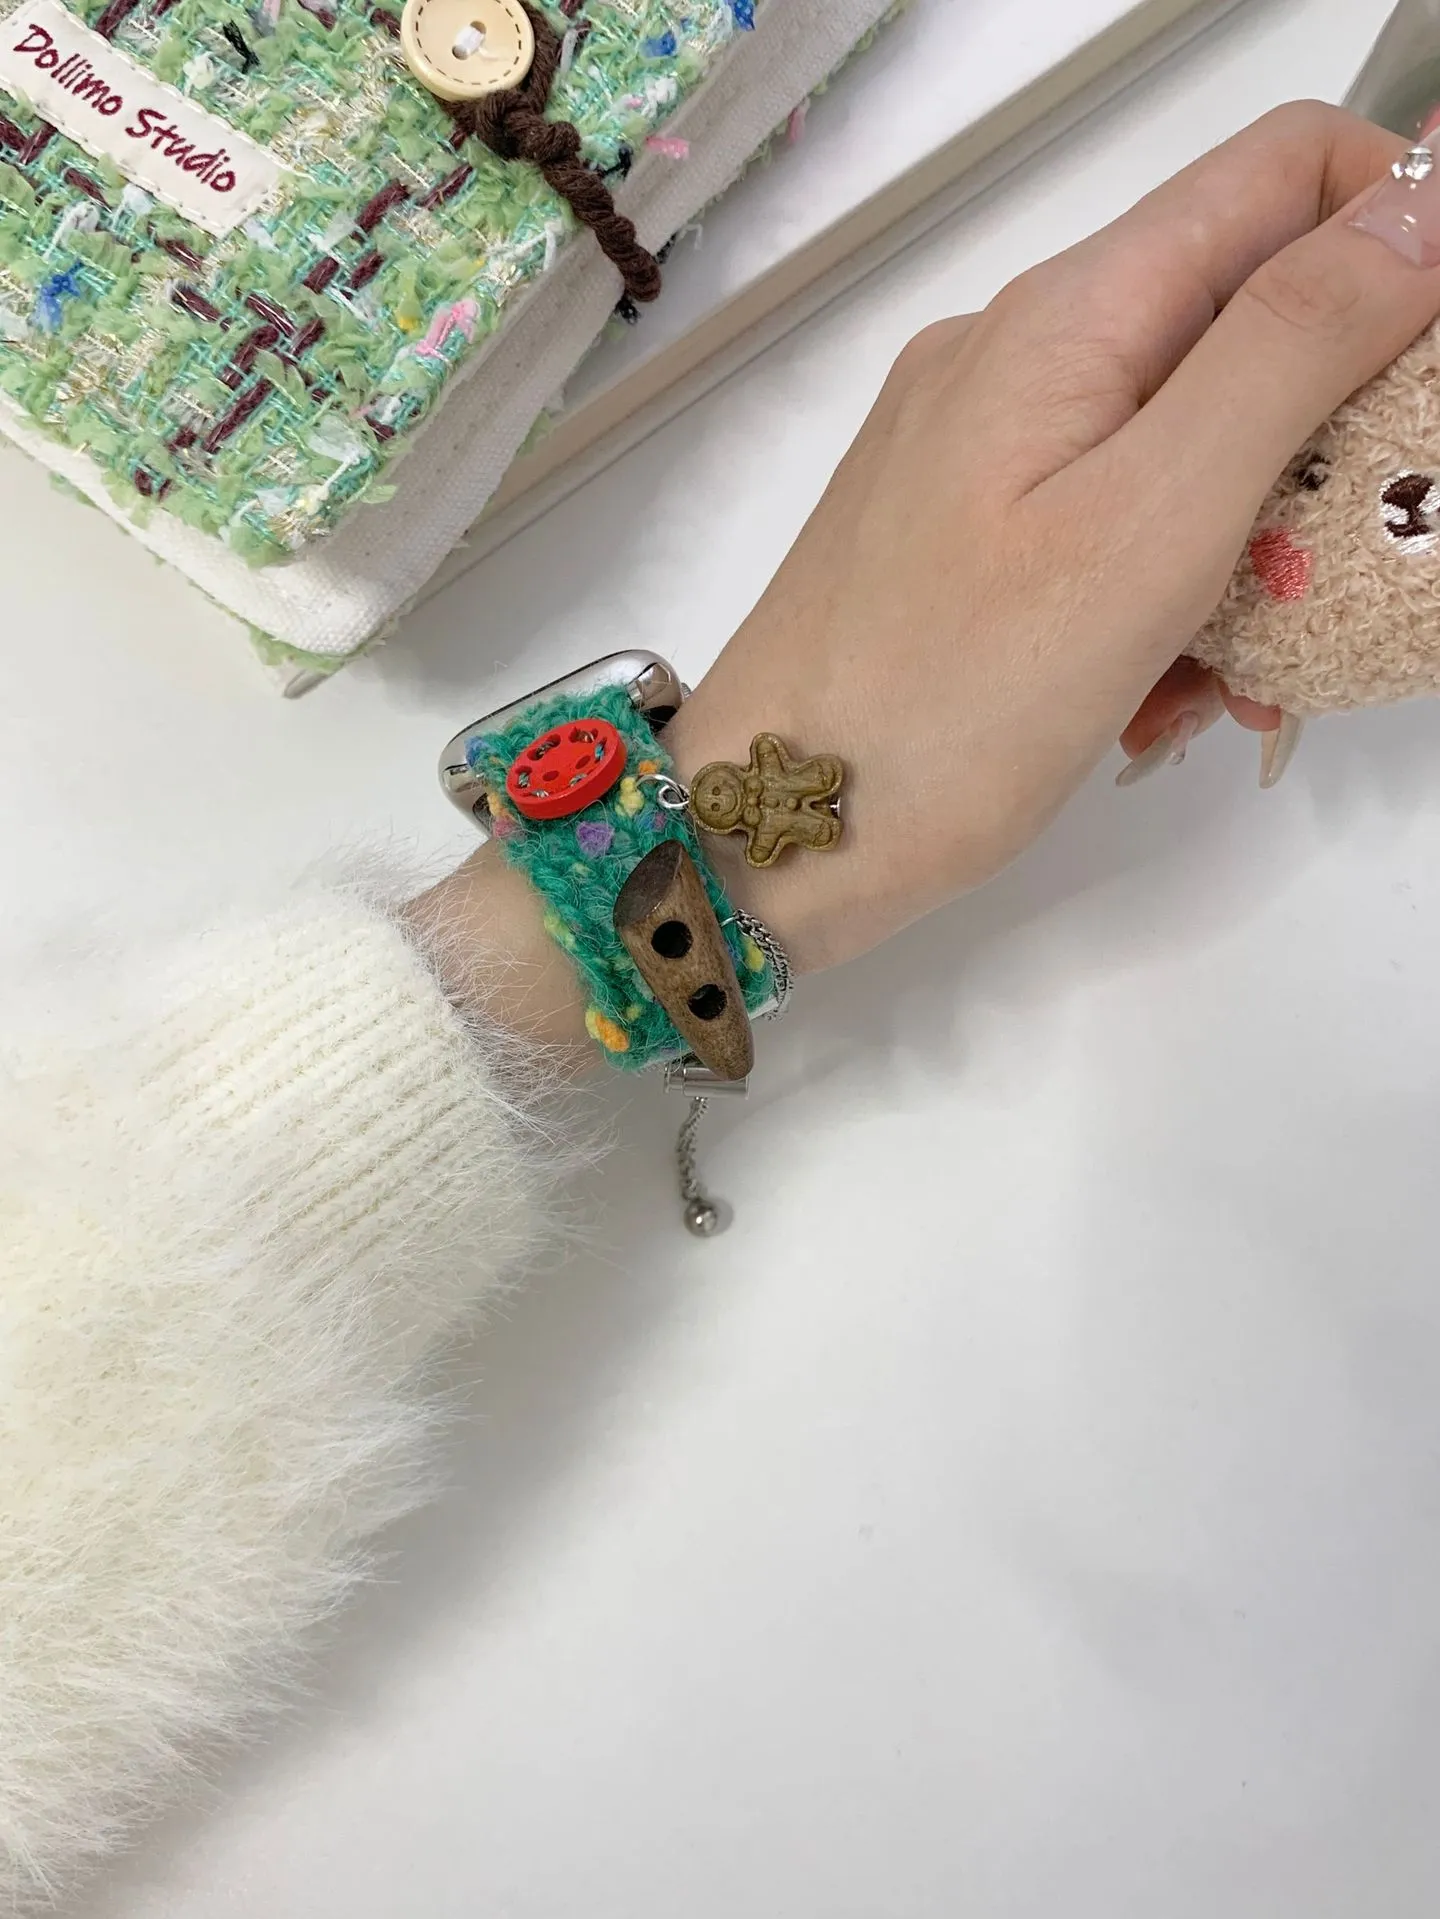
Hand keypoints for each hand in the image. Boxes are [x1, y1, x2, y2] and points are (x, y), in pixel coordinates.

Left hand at [664, 103, 1439, 973]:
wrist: (772, 836)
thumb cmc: (952, 702)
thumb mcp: (1151, 522)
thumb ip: (1288, 350)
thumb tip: (1423, 204)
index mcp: (1067, 318)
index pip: (1280, 174)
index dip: (1394, 231)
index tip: (1425, 381)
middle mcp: (1017, 353)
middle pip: (1236, 318)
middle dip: (1323, 440)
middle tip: (1341, 572)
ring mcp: (979, 449)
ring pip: (1180, 443)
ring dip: (1248, 548)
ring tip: (1231, 680)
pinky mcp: (961, 538)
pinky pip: (1105, 524)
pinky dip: (1163, 597)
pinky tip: (1155, 701)